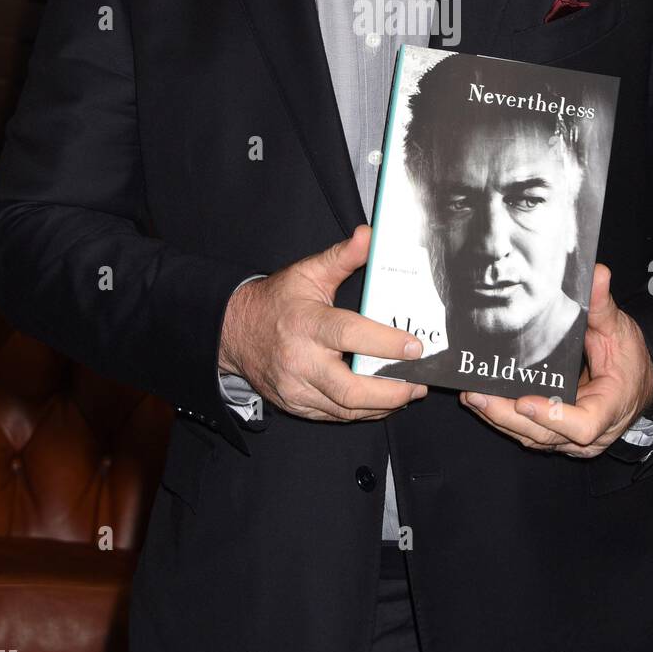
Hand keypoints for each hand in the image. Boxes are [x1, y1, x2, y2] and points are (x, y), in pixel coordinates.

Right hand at [219, 224, 427, 421]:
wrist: (233, 333)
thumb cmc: (275, 301)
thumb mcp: (307, 273)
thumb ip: (342, 257)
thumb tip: (370, 235)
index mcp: (306, 324)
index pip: (349, 335)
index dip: (385, 343)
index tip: (415, 346)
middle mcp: (300, 361)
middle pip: (350, 389)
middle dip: (391, 391)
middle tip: (419, 381)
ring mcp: (296, 389)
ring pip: (346, 410)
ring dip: (383, 405)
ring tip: (409, 391)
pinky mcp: (296, 406)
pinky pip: (336, 416)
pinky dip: (363, 412)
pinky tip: (383, 401)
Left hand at [458, 263, 652, 457]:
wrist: (638, 381)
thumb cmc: (629, 357)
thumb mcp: (618, 328)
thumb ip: (603, 305)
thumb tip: (598, 272)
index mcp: (610, 407)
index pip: (583, 425)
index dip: (552, 416)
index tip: (523, 400)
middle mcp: (592, 434)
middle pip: (546, 435)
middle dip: (508, 416)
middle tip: (478, 395)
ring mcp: (574, 439)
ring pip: (533, 438)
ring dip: (500, 419)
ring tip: (471, 396)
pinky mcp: (559, 435)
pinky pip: (530, 433)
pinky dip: (506, 419)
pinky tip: (483, 402)